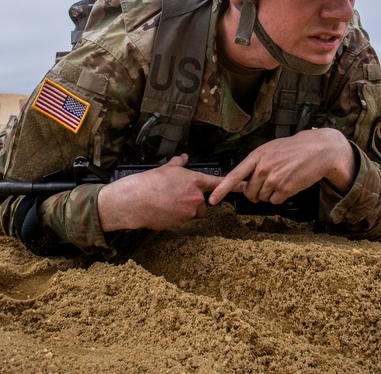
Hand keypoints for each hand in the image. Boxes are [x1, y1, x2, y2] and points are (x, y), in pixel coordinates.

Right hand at [97, 154, 225, 231]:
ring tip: (168, 204)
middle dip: (195, 202)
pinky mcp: (180, 224)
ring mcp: (188, 212)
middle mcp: (195, 197)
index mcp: (194, 181)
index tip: (244, 186)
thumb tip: (183, 157)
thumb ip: (178, 163)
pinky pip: (182, 221)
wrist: (136, 200)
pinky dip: (175, 217)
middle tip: (178, 197)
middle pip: (203, 203)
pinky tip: (163, 211)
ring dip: (185, 210)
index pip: (217, 183)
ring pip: (193, 213)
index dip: (232, 185)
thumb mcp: (165, 168)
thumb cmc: (150, 182)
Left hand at [208, 128, 356, 205]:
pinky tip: (288, 186)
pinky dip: (280, 197)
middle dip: (255, 193)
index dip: (222, 189)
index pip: (235, 175)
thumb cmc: (294, 148)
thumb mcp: (271, 149)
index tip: (213, 199)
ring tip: (282, 180)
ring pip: (262, 198)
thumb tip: (243, 181)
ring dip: (269, 194)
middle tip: (266, 185)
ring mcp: (274, 179)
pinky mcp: (286, 188)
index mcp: (257, 156)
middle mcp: (263, 168)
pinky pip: (275, 201)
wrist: (318, 150)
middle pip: (250, 192)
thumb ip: (256, 163)